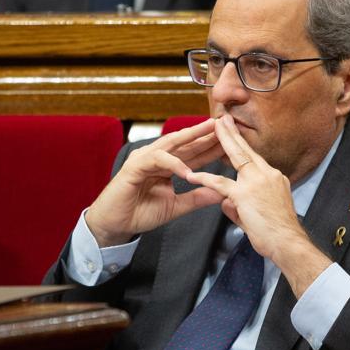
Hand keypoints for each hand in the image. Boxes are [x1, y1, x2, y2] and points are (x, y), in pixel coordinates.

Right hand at [84, 118, 226, 246]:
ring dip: (192, 136)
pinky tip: (188, 170)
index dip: (212, 147)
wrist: (115, 225)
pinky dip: (173, 164)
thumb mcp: (176, 206)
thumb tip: (221, 193)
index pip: (194, 152)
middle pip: (186, 142)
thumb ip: (197, 197)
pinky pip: (157, 160)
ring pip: (172, 143)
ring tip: (211, 131)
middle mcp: (156, 157)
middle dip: (207, 133)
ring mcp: (144, 158)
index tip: (233, 142)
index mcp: (167, 165)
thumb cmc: (140, 213)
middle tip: (227, 124)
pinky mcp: (134, 166)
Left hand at [185, 117, 331, 296]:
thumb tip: (225, 203)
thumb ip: (239, 205)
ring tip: (214, 128)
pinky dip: (205, 179)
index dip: (243, 144)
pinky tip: (192, 175)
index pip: (255, 157)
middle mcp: (268, 175)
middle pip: (247, 150)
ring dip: (223, 141)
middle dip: (233, 133)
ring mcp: (257, 183)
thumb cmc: (278, 233)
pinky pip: (221, 184)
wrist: (288, 242)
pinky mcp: (245, 195)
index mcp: (274, 178)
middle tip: (223, 118)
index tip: (236, 133)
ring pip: (237, 158)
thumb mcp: (260, 213)